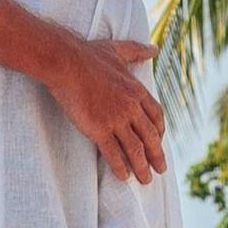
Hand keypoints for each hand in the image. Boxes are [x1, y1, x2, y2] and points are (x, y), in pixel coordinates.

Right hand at [46, 38, 166, 183]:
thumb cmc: (88, 55)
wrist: (66, 62)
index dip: (159, 131)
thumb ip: (137, 51)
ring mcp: (116, 119)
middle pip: (150, 136)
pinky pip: (113, 153)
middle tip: (160, 170)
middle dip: (157, 155)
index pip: (156, 116)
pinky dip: (120, 166)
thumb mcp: (118, 50)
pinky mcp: (99, 129)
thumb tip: (154, 48)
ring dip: (142, 166)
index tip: (159, 142)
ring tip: (146, 180)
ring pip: (135, 148)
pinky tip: (123, 176)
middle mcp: (131, 107)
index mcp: (137, 90)